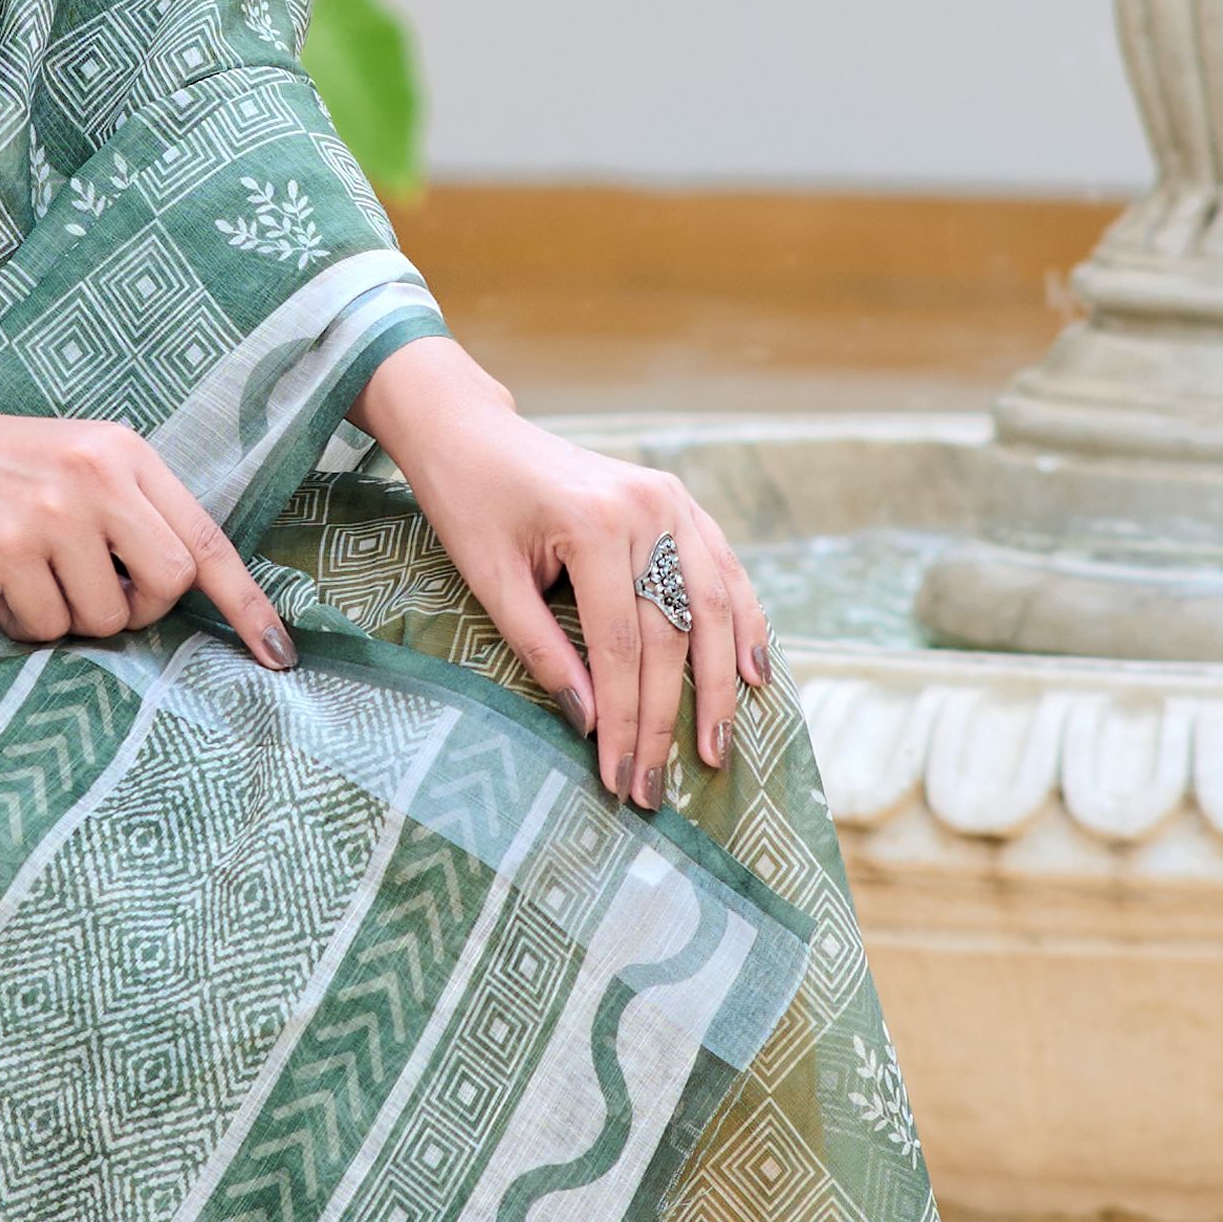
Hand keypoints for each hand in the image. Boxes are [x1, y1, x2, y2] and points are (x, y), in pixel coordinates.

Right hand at [0, 357, 295, 670]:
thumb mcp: (71, 466)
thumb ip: (128, 515)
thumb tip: (176, 597)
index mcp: (126, 454)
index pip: (206, 539)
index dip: (247, 604)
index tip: (278, 656)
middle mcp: (99, 475)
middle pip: (167, 586)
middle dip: (134, 612)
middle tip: (89, 597)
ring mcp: (54, 510)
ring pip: (102, 618)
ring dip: (63, 618)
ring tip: (23, 575)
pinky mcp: (7, 546)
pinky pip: (42, 626)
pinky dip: (18, 622)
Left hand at [353, 335, 767, 807]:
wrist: (475, 432)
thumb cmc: (469, 505)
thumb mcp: (489, 580)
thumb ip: (540, 649)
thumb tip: (590, 724)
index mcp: (595, 524)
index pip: (621, 646)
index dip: (625, 720)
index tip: (619, 780)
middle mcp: (648, 509)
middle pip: (671, 635)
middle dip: (666, 720)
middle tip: (658, 789)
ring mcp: (672, 501)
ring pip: (714, 607)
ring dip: (720, 684)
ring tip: (715, 748)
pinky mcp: (680, 501)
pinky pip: (723, 571)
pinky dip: (744, 624)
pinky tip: (753, 674)